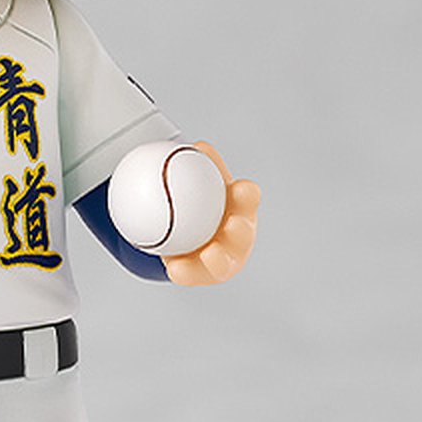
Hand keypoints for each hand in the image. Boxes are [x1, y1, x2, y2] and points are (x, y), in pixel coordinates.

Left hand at [161, 144, 258, 286]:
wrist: (190, 233)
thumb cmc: (202, 201)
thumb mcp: (202, 183)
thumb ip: (200, 166)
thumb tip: (196, 146)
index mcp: (241, 210)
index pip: (248, 199)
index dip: (247, 195)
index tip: (242, 188)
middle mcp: (238, 237)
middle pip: (243, 235)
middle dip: (241, 231)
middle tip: (232, 225)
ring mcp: (223, 259)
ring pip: (222, 263)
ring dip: (218, 259)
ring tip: (210, 254)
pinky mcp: (203, 275)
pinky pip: (193, 274)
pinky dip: (184, 271)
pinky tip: (174, 268)